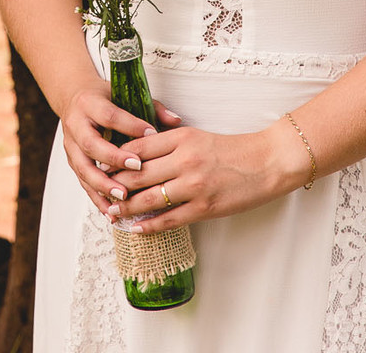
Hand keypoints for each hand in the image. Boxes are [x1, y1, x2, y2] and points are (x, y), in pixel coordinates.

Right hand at [60, 81, 184, 216]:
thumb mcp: (124, 95)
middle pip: (91, 144)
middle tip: (137, 169)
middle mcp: (76, 124)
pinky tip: (110, 212)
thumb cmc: (103, 98)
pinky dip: (97, 198)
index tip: (151, 134)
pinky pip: (83, 183)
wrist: (73, 98)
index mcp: (90, 103)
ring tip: (123, 197)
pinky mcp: (71, 161)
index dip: (130, 126)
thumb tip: (176, 121)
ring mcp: (70, 145)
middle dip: (114, 159)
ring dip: (103, 185)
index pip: (110, 115)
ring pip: (83, 168)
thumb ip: (151, 108)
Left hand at [104, 116, 309, 232]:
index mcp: (182, 137)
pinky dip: (150, 225)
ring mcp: (194, 184)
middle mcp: (185, 159)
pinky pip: (170, 218)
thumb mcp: (197, 136)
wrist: (266, 161)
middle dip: (115, 184)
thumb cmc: (231, 149)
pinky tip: (137, 228)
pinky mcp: (205, 206)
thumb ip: (170, 143)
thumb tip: (140, 153)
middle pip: (138, 173)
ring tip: (111, 212)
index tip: (101, 164)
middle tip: (98, 191)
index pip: (139, 147)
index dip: (117, 158)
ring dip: (127, 207)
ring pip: (149, 198)